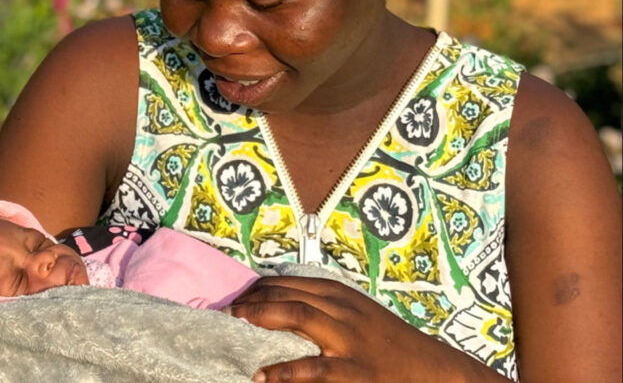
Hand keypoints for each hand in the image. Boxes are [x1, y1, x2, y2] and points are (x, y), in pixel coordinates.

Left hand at [226, 275, 506, 382]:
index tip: (236, 293)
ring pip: (299, 316)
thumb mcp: (356, 314)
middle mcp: (342, 310)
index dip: (260, 287)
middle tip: (226, 307)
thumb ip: (324, 307)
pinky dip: (286, 371)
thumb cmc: (388, 343)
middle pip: (290, 294)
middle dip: (254, 298)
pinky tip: (262, 375)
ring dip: (263, 316)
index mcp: (341, 295)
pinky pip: (314, 369)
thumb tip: (281, 306)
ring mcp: (347, 339)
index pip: (291, 282)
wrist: (430, 369)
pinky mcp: (352, 370)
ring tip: (236, 322)